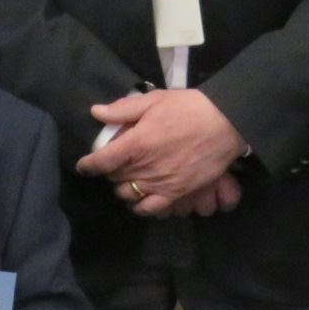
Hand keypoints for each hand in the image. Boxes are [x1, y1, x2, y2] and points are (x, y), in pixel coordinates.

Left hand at [77, 89, 245, 214]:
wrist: (224, 123)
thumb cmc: (188, 108)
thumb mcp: (154, 100)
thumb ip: (123, 109)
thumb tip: (96, 112)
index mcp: (136, 144)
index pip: (101, 161)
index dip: (88, 165)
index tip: (84, 165)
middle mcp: (144, 168)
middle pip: (114, 179)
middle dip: (110, 172)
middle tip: (115, 163)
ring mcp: (160, 184)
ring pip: (128, 195)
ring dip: (123, 188)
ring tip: (128, 179)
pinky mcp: (176, 194)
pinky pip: (150, 209)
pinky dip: (140, 207)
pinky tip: (140, 199)